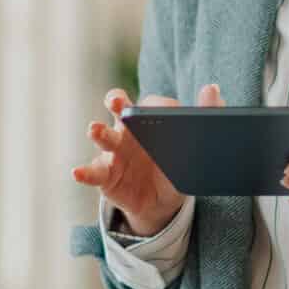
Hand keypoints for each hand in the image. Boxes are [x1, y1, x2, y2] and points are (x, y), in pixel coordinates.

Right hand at [72, 83, 223, 234]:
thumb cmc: (176, 162)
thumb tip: (212, 88)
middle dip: (115, 101)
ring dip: (98, 132)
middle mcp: (127, 129)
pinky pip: (92, 172)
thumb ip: (206, 114)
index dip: (155, 106)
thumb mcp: (193, 142)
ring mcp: (113, 152)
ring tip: (94, 129)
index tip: (164, 109)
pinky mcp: (104, 175)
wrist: (164, 200)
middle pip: (118, 109)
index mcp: (148, 117)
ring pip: (103, 137)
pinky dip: (84, 172)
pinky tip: (77, 172)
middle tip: (117, 101)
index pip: (150, 103)